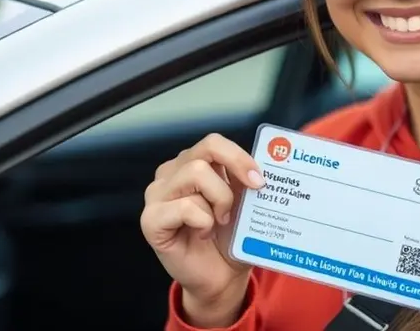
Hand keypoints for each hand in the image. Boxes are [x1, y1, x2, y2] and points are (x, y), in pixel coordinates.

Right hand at [140, 133, 265, 325]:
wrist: (221, 277)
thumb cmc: (230, 238)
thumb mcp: (243, 203)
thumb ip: (246, 180)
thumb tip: (268, 163)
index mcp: (191, 164)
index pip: (212, 143)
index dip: (238, 156)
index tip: (259, 180)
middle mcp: (170, 174)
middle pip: (203, 154)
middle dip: (230, 179)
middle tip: (242, 204)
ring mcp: (157, 195)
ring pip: (194, 174)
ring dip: (218, 201)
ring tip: (219, 221)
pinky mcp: (151, 219)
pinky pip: (184, 207)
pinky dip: (203, 221)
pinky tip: (203, 234)